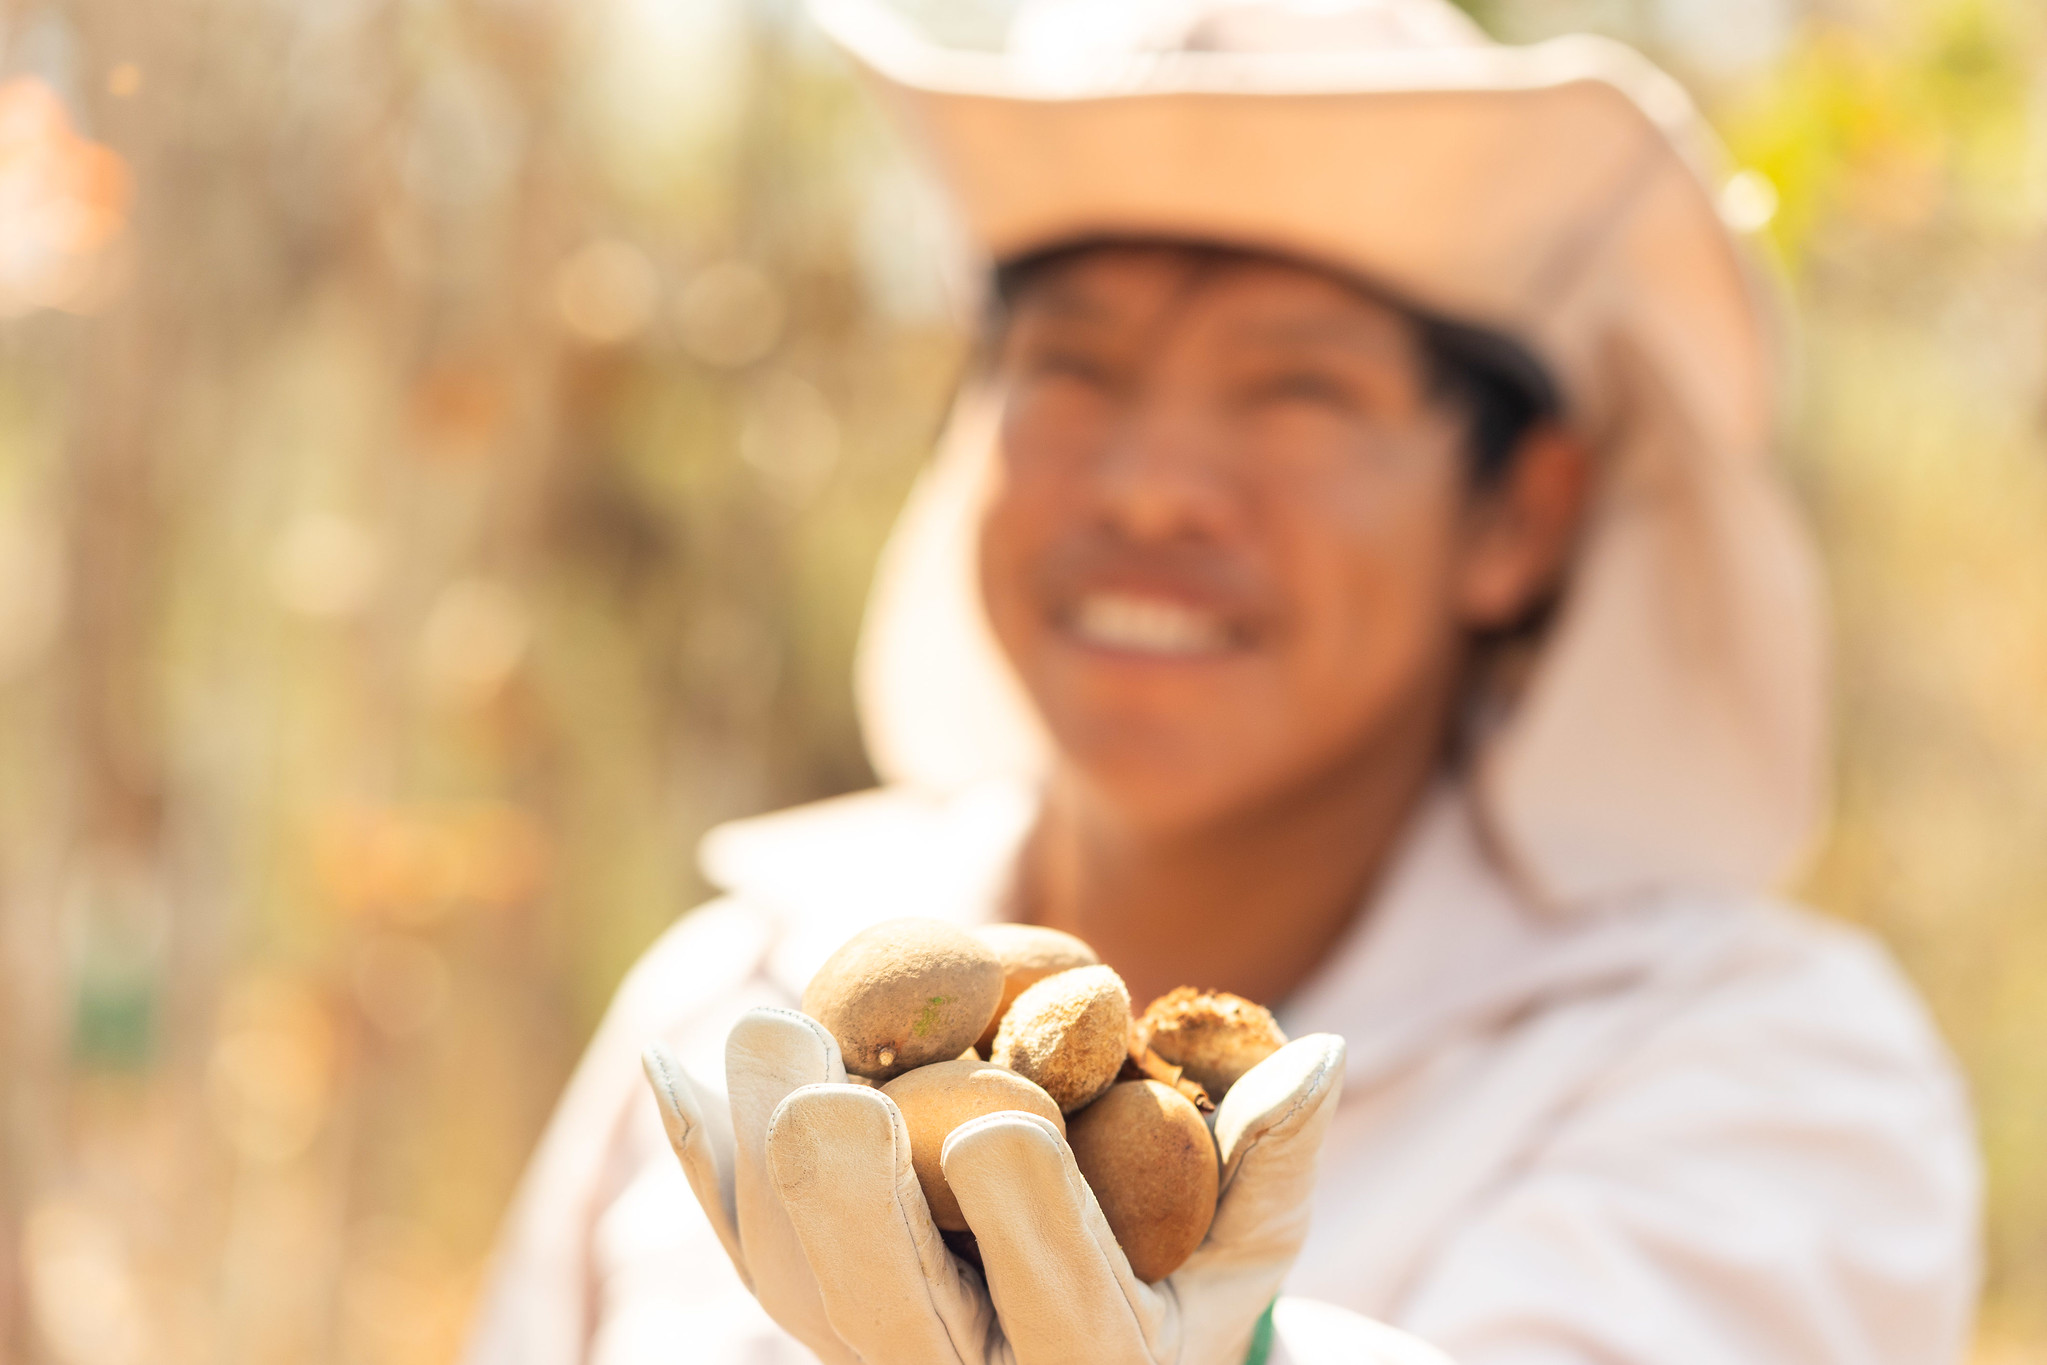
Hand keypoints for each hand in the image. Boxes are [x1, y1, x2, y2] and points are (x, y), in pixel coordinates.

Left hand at [644, 1006, 1352, 1364]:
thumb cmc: (1186, 1289)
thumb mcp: (1253, 1242)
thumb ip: (1275, 1157)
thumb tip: (1313, 1057)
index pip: (1065, 1314)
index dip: (1029, 1228)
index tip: (1003, 1129)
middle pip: (891, 1316)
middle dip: (852, 1208)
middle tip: (831, 1099)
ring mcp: (878, 1350)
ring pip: (797, 1284)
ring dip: (758, 1162)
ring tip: (758, 1029)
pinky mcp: (814, 1307)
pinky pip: (745, 1247)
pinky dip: (704, 1160)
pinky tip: (672, 1070)